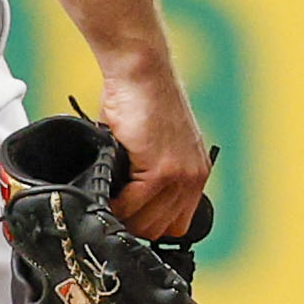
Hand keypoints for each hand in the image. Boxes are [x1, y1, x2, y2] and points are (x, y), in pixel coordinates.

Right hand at [97, 54, 209, 236]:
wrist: (142, 74)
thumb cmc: (142, 103)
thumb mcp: (157, 147)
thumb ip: (150, 178)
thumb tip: (127, 207)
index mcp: (195, 173)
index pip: (175, 225)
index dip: (147, 224)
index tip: (127, 218)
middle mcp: (193, 177)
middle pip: (158, 229)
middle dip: (130, 223)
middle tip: (111, 209)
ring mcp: (179, 175)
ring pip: (144, 223)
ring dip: (122, 215)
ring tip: (108, 198)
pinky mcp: (161, 170)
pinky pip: (131, 205)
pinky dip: (114, 204)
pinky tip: (107, 191)